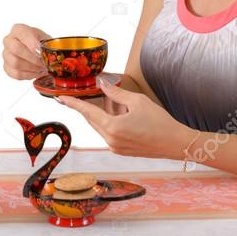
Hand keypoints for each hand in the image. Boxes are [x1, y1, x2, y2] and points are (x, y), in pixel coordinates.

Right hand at [2, 23, 49, 79]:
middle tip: (44, 63)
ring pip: (16, 63)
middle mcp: (8, 40)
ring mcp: (6, 54)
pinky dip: (29, 75)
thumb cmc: (41, 43)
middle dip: (32, 58)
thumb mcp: (46, 39)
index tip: (41, 51)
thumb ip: (45, 44)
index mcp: (18, 30)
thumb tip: (43, 53)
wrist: (38, 52)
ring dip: (32, 68)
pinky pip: (16, 74)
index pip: (22, 34)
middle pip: (16, 49)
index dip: (31, 43)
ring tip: (42, 68)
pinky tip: (37, 72)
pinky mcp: (7, 67)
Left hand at [58, 78, 192, 158]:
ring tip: (118, 103)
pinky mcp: (121, 151)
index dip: (73, 104)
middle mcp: (110, 141)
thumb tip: (102, 85)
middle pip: (93, 120)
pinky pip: (109, 133)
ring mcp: (115, 148)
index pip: (87, 112)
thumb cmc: (160, 121)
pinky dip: (110, 122)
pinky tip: (122, 113)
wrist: (176, 143)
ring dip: (104, 114)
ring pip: (101, 126)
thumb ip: (116, 93)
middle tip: (92, 93)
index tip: (61, 98)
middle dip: (92, 106)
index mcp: (112, 128)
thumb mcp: (137, 101)